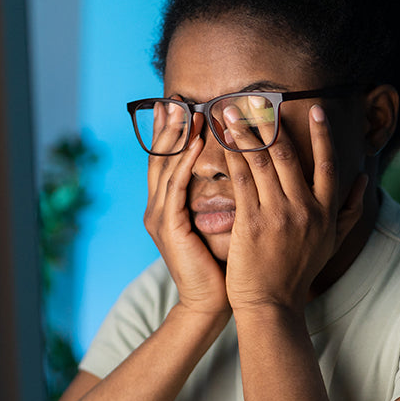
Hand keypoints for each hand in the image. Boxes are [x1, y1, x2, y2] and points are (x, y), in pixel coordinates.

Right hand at [143, 103, 229, 316]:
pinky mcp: (169, 228)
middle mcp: (157, 208)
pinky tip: (194, 144)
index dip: (170, 133)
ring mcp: (159, 217)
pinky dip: (183, 164)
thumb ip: (220, 195)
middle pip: (159, 158)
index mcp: (167, 207)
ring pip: (165, 168)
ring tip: (186, 111)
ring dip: (175, 138)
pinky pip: (175, 188)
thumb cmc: (221, 265)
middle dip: (166, 127)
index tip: (177, 105)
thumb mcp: (219, 222)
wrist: (211, 302)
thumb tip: (241, 167)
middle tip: (173, 98)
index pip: (167, 161)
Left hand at [222, 103, 367, 313]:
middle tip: (260, 99)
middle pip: (288, 155)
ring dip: (245, 132)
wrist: (272, 304)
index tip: (315, 109)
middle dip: (272, 123)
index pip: (327, 164)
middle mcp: (304, 209)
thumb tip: (364, 180)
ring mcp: (277, 214)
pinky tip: (221, 140)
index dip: (322, 134)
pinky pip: (240, 179)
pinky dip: (231, 156)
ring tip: (232, 111)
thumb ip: (350, 210)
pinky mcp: (251, 222)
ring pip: (261, 161)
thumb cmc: (299, 272)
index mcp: (326, 212)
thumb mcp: (332, 242)